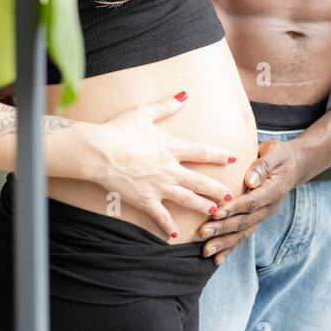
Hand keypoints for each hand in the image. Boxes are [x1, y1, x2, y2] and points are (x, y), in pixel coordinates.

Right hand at [80, 92, 235, 238]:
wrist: (97, 152)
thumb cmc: (118, 130)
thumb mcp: (143, 112)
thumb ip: (166, 105)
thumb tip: (184, 94)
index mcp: (171, 148)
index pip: (201, 152)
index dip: (218, 155)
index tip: (232, 158)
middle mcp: (169, 169)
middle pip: (199, 181)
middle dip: (216, 189)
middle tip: (230, 196)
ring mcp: (158, 186)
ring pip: (186, 199)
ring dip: (203, 206)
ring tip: (216, 212)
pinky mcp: (144, 199)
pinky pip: (159, 215)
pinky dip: (167, 226)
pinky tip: (174, 235)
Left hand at [196, 137, 301, 264]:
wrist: (294, 166)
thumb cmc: (281, 156)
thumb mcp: (275, 153)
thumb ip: (262, 166)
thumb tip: (250, 180)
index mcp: (273, 191)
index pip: (251, 202)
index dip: (234, 208)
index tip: (216, 211)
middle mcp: (268, 208)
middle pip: (244, 221)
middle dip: (222, 229)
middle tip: (202, 233)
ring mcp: (262, 216)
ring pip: (242, 233)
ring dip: (223, 243)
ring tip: (206, 251)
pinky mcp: (256, 219)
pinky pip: (242, 235)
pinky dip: (229, 248)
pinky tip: (216, 260)